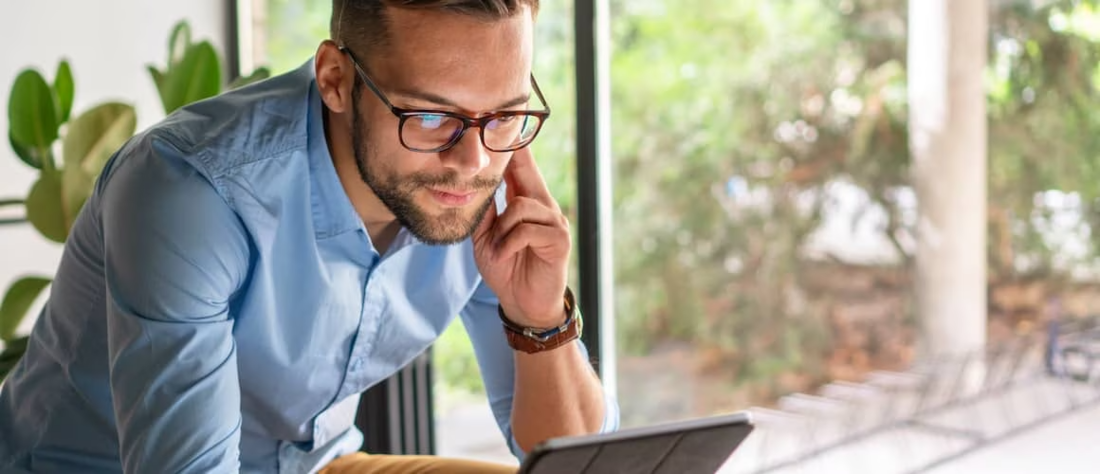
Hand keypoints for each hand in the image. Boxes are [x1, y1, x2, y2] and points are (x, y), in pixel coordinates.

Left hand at [473, 146, 570, 327]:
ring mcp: (554, 222)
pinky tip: (505, 254)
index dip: (515, 147)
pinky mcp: (559, 240)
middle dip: (516, 156)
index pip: (521, 169)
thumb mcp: (487, 238)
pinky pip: (526, 229)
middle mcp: (544, 207)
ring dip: (502, 229)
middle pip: (527, 173)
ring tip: (497, 247)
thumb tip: (473, 186)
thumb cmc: (507, 268)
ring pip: (521, 206)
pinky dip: (509, 243)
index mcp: (527, 203)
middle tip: (502, 135)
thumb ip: (485, 213)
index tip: (507, 119)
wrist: (523, 304)